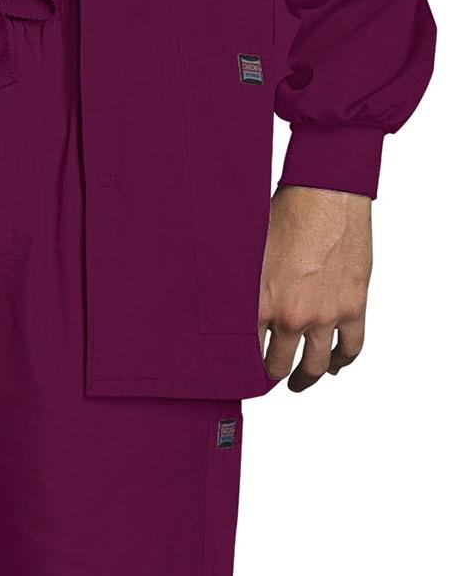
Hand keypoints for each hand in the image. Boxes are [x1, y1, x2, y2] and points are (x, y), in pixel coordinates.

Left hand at [259, 186, 372, 391]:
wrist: (327, 193)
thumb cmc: (285, 213)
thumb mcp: (248, 253)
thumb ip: (239, 286)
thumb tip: (221, 304)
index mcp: (261, 305)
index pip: (245, 352)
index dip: (241, 365)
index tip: (239, 370)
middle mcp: (292, 316)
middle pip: (278, 365)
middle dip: (272, 374)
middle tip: (269, 376)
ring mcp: (325, 315)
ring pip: (315, 365)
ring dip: (305, 378)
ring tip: (299, 382)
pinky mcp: (353, 306)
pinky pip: (351, 348)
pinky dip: (342, 361)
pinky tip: (334, 366)